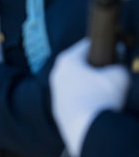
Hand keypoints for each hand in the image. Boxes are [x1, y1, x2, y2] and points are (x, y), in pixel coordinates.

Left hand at [50, 39, 130, 156]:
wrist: (87, 129)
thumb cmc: (101, 97)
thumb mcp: (118, 76)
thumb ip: (119, 65)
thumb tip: (119, 64)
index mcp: (67, 60)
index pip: (85, 46)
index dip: (101, 46)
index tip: (112, 49)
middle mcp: (57, 74)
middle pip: (79, 65)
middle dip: (94, 68)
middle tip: (110, 72)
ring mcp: (56, 93)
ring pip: (75, 83)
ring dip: (88, 85)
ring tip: (104, 92)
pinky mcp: (58, 109)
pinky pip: (74, 100)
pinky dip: (84, 100)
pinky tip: (96, 106)